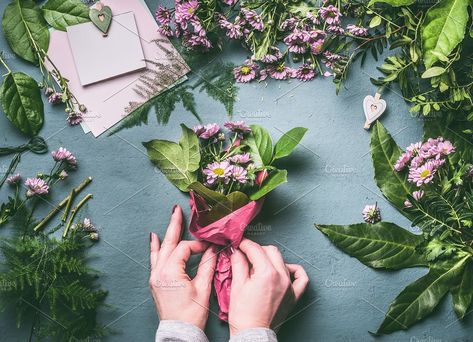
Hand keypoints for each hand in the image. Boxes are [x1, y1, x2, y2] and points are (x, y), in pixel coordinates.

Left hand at [149, 205, 216, 329]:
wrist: (179, 331)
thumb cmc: (191, 313)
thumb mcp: (202, 288)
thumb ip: (208, 265)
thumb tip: (214, 249)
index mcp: (171, 272)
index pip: (185, 249)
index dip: (198, 245)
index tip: (210, 247)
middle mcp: (159, 271)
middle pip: (169, 243)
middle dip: (175, 225)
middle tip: (178, 209)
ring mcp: (155, 276)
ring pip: (161, 249)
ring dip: (167, 234)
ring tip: (171, 218)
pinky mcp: (156, 281)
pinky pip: (154, 259)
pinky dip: (155, 248)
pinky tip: (153, 238)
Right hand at [228, 239, 308, 334]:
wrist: (252, 335)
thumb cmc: (243, 315)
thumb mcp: (237, 286)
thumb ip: (238, 264)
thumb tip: (236, 251)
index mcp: (267, 273)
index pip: (255, 249)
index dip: (245, 244)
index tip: (239, 244)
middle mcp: (281, 277)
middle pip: (270, 251)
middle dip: (257, 249)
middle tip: (246, 254)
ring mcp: (290, 286)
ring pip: (283, 261)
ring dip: (270, 258)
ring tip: (259, 265)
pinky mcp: (293, 296)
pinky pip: (301, 278)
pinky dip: (294, 270)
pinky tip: (285, 269)